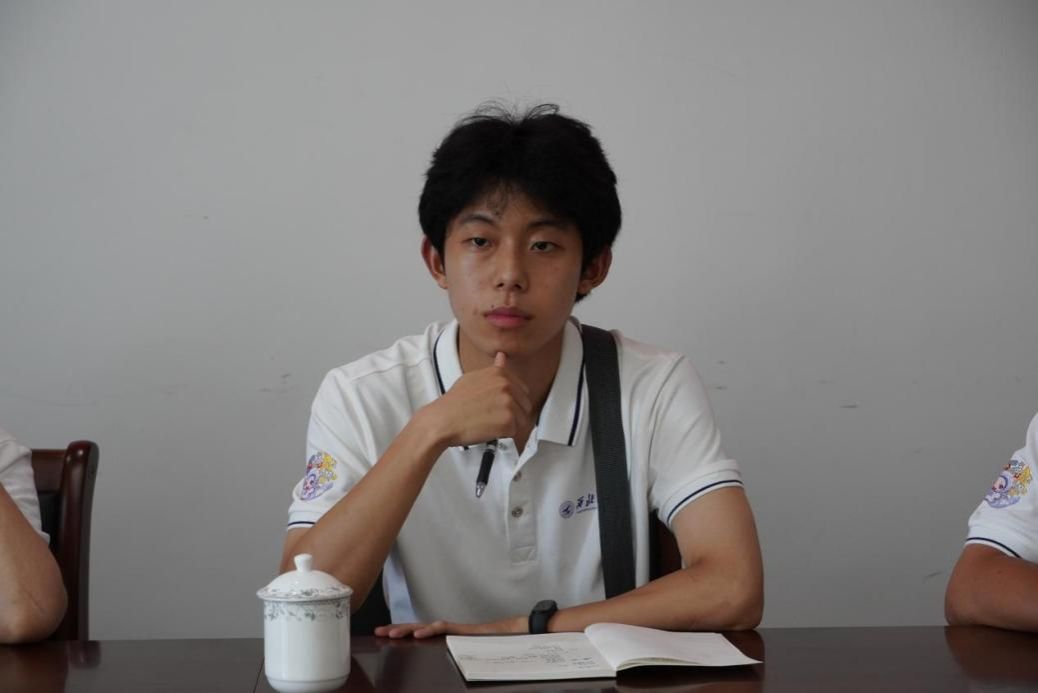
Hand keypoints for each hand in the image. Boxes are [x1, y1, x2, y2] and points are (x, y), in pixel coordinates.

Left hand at [373, 615, 525, 638]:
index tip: (382, 633)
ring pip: (425, 626)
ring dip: (406, 629)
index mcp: (444, 636)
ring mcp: (453, 629)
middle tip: (378, 632)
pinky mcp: (462, 630)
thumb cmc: (489, 645)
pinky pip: (443, 628)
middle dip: (396, 629)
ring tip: (390, 633)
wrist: (512, 634)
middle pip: (416, 627)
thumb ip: (450, 652)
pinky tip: (418, 634)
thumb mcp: (463, 652)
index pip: (418, 631)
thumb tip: (435, 665)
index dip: (401, 631)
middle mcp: (446, 629)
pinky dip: (430, 630)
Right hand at [424, 352, 532, 447]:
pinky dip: (503, 435)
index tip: (500, 407)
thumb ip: (493, 370)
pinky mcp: (508, 422)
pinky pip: (515, 432)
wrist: (442, 420)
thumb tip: (502, 357)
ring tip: (489, 423)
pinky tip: (488, 430)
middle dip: (513, 414)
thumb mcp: (473, 378)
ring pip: (522, 420)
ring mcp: (509, 403)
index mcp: (500, 374)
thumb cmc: (454, 403)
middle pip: (525, 405)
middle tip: (492, 417)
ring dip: (509, 425)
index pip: (522, 390)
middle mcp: (507, 386)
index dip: (512, 401)